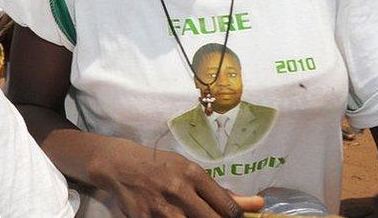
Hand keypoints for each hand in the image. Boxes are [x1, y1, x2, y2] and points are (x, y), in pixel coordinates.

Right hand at [88, 137, 262, 216]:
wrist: (118, 164)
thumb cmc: (160, 166)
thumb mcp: (189, 171)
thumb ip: (220, 192)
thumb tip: (258, 204)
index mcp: (193, 175)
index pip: (228, 208)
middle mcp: (178, 190)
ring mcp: (160, 207)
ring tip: (186, 214)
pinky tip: (169, 216)